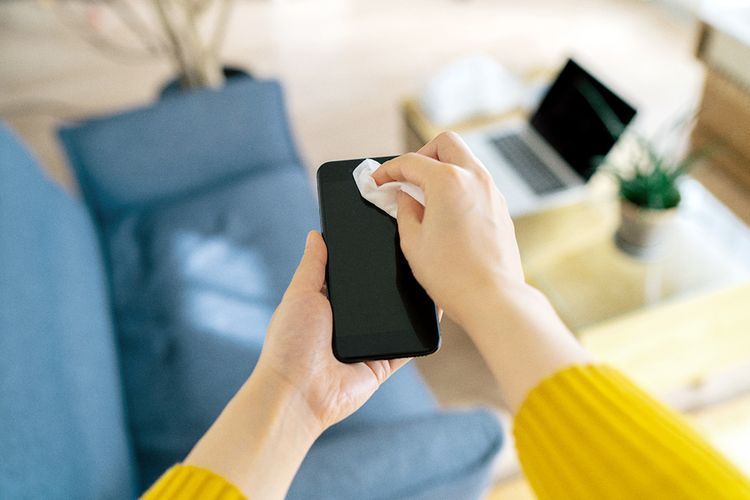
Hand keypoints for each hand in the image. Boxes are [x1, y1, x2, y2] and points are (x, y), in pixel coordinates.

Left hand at [255, 230, 410, 430]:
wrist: (299, 392)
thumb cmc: (290, 344)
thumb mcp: (299, 295)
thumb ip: (312, 266)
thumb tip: (316, 235)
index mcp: (325, 306)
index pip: (350, 278)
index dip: (363, 260)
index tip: (383, 236)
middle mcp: (347, 326)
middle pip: (375, 296)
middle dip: (390, 278)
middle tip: (412, 249)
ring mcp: (367, 345)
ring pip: (396, 318)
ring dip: (410, 301)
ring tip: (428, 272)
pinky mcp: (383, 364)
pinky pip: (408, 345)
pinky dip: (422, 329)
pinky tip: (436, 307)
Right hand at [372, 131, 525, 326]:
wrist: (493, 298)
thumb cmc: (453, 275)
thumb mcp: (412, 241)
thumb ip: (405, 210)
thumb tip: (405, 197)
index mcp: (449, 182)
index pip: (411, 162)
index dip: (388, 170)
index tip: (379, 180)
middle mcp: (475, 179)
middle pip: (445, 144)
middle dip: (421, 154)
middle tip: (406, 177)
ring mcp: (492, 193)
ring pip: (465, 160)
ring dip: (442, 168)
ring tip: (424, 195)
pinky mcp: (500, 209)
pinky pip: (477, 182)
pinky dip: (459, 185)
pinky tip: (445, 210)